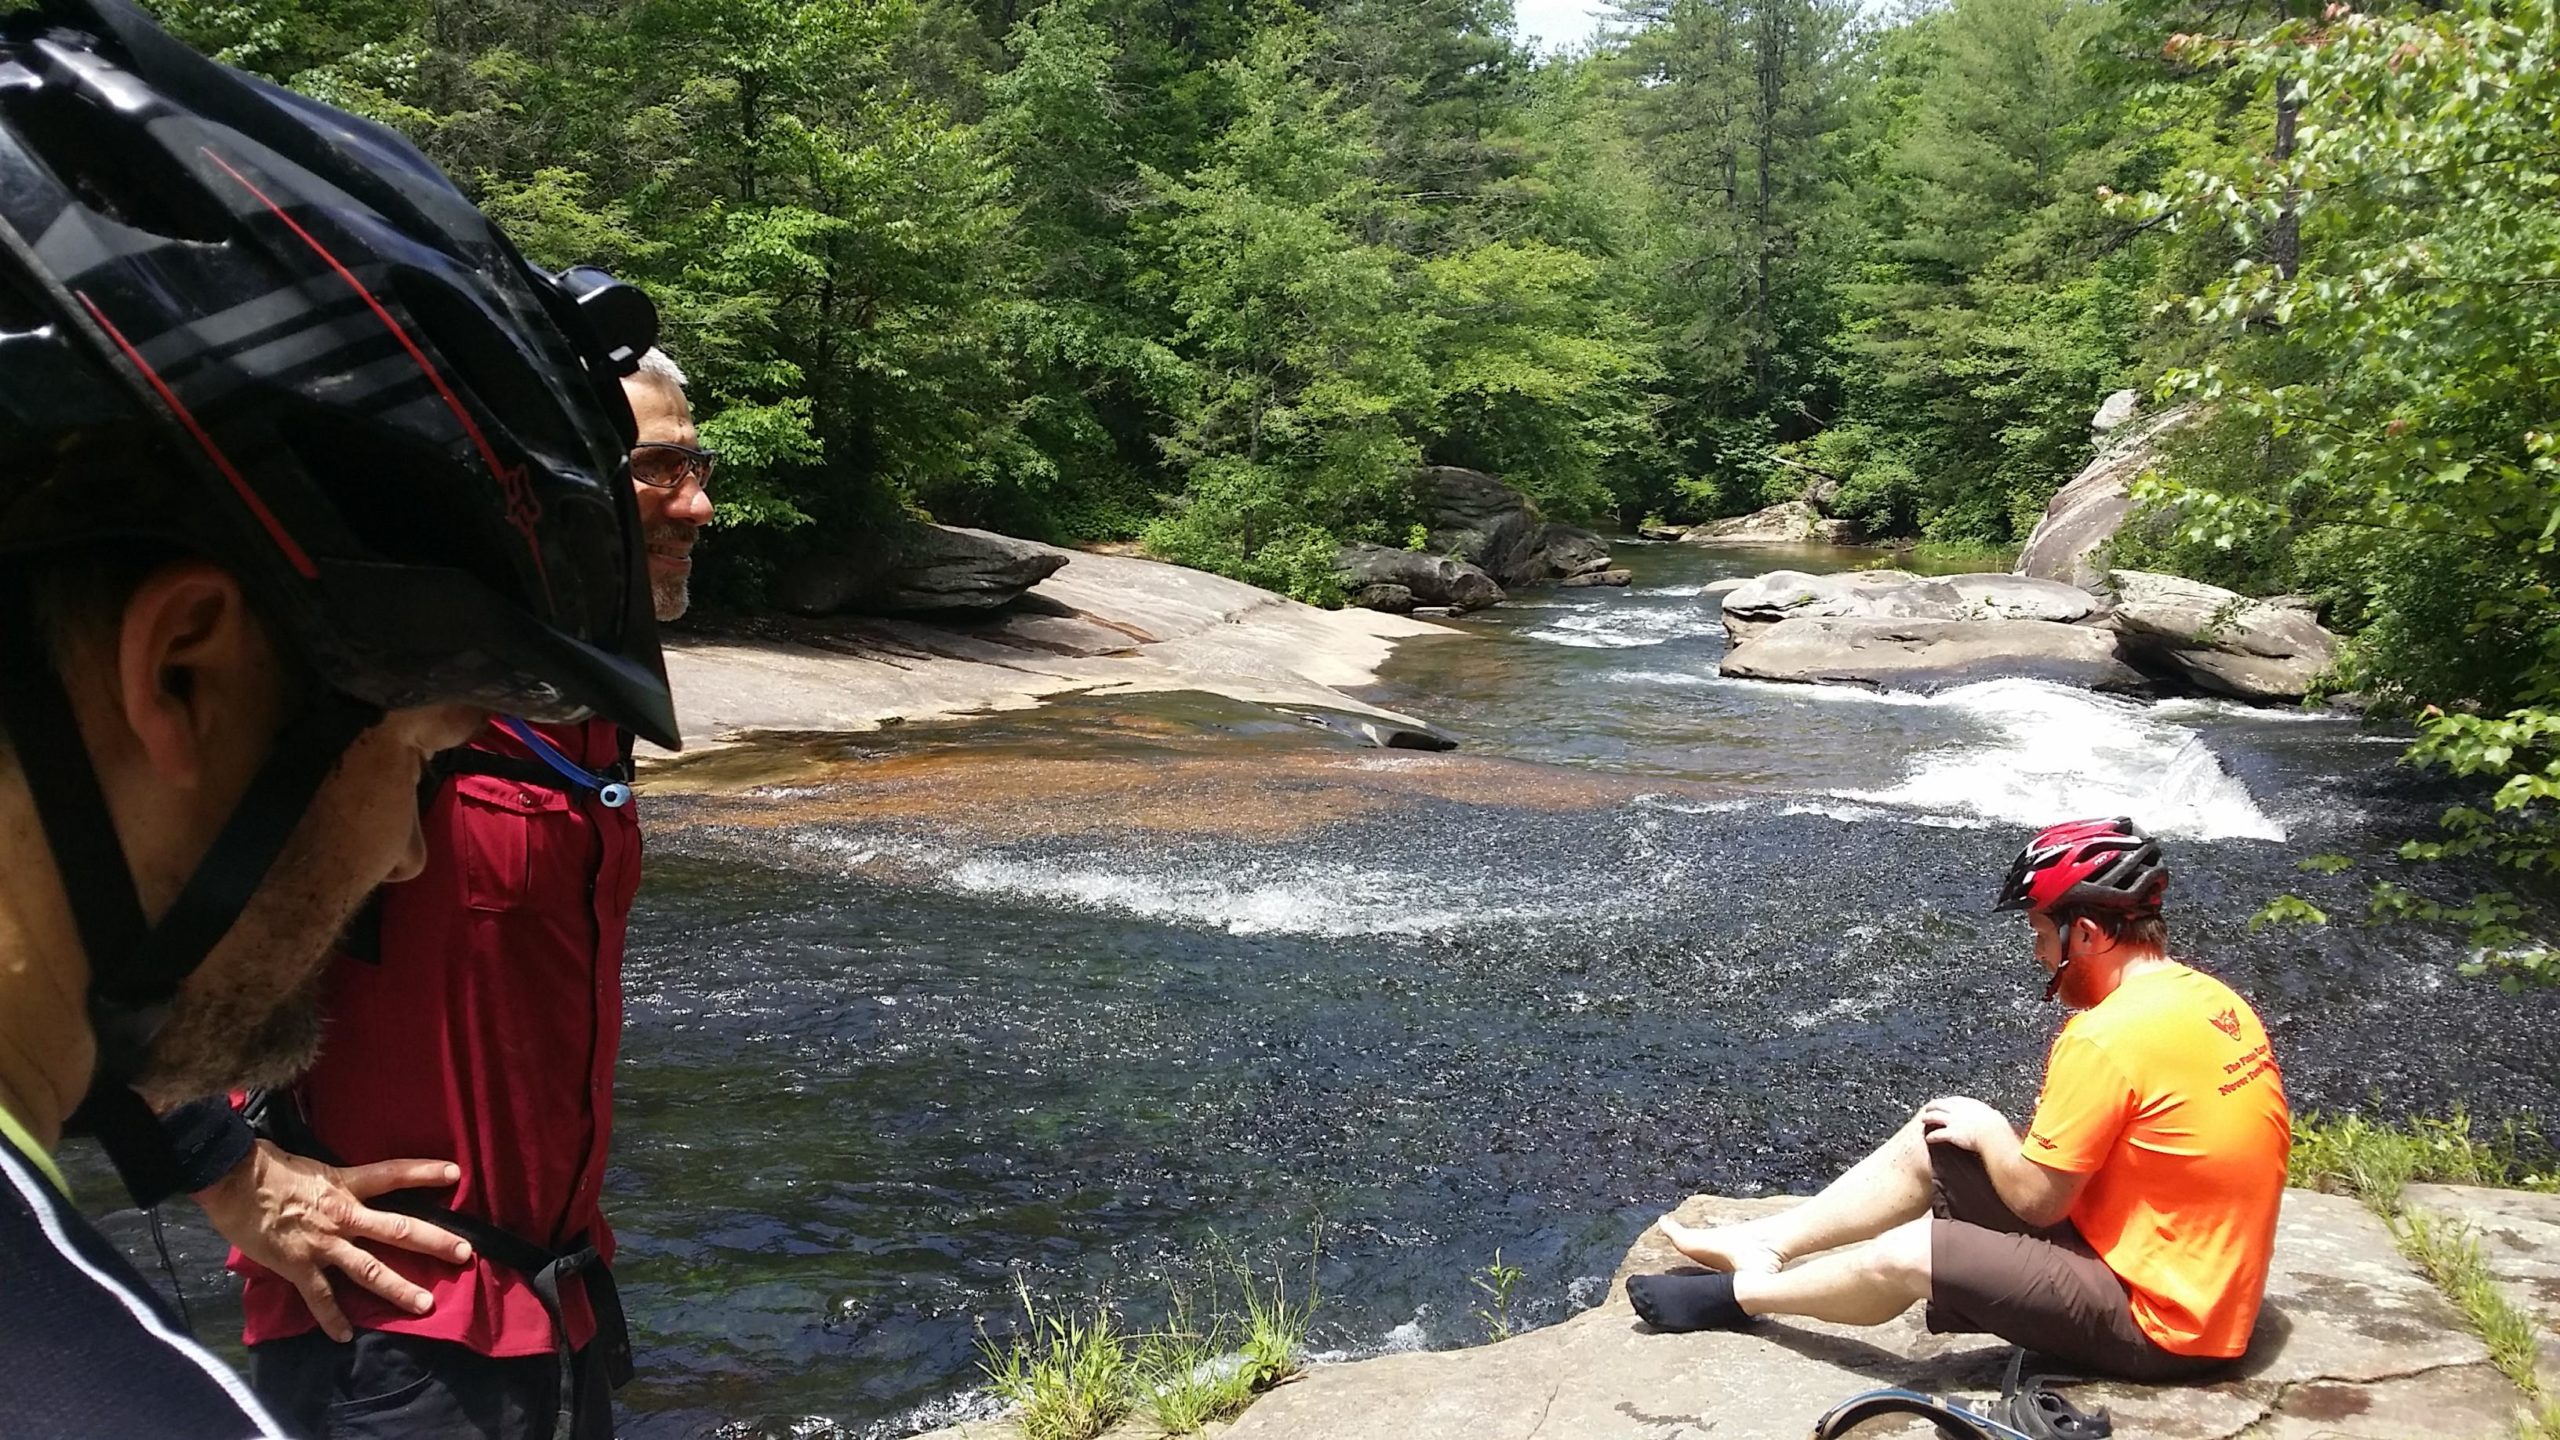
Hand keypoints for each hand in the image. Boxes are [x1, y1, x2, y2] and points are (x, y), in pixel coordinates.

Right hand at [191, 1140, 473, 1341]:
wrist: (229, 1181)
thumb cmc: (263, 1164)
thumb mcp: (307, 1163)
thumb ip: (328, 1178)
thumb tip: (333, 1181)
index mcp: (345, 1184)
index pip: (393, 1174)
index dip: (424, 1173)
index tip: (456, 1173)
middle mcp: (344, 1215)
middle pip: (399, 1229)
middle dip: (435, 1242)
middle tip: (465, 1254)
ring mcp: (323, 1244)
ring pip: (371, 1270)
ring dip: (400, 1289)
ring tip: (425, 1306)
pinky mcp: (298, 1267)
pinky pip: (320, 1298)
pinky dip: (331, 1318)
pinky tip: (343, 1336)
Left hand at [1918, 1096, 2013, 1155]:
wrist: (1992, 1133)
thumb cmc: (1998, 1126)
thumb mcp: (1995, 1116)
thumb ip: (1992, 1115)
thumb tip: (1996, 1117)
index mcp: (1970, 1104)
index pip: (1955, 1100)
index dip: (1948, 1101)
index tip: (1945, 1102)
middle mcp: (1958, 1110)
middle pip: (1940, 1104)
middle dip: (1933, 1105)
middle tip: (1929, 1107)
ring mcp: (1953, 1121)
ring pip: (1934, 1116)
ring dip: (1927, 1117)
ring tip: (1923, 1119)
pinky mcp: (1951, 1133)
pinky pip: (1937, 1134)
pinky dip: (1931, 1136)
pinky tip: (1928, 1138)